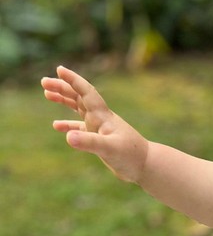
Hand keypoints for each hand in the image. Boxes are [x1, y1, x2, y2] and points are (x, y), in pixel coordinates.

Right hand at [42, 67, 147, 183]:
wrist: (146, 165)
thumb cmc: (131, 155)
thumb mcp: (109, 149)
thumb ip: (89, 142)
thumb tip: (68, 136)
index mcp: (103, 116)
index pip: (86, 92)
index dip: (73, 80)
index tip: (59, 69)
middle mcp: (100, 118)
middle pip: (79, 97)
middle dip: (62, 88)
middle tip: (44, 82)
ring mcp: (100, 128)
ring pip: (78, 108)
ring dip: (64, 100)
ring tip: (47, 94)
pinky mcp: (100, 139)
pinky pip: (80, 128)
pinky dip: (68, 125)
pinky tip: (57, 125)